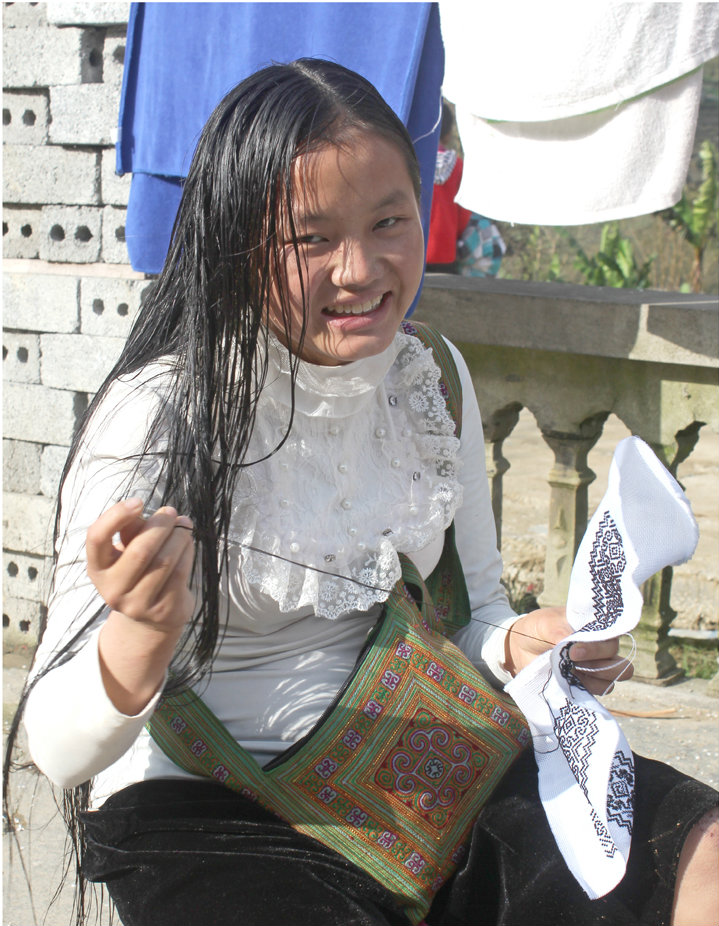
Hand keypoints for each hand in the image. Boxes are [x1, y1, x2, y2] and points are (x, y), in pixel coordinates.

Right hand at [86, 498, 194, 633]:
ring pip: (164, 562)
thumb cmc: (139, 572)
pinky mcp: (162, 610)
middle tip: (171, 512)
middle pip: (140, 551)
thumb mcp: (127, 551)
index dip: (116, 516)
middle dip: (160, 526)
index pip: (96, 538)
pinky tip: (187, 544)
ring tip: (184, 526)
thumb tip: (154, 514)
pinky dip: (187, 553)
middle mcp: (112, 589)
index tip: (138, 502)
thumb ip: (132, 530)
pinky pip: (178, 573)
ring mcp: (136, 603)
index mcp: (98, 568)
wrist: (151, 617)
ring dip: (179, 537)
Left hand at [505, 606, 633, 695]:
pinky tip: (566, 683)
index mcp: (597, 629)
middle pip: (620, 665)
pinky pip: (594, 695)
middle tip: (572, 659)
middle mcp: (601, 651)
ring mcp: (594, 670)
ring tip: (568, 671)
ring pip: (610, 682)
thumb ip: (558, 630)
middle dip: (599, 665)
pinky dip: (583, 690)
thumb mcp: (544, 623)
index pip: (614, 640)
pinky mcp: (584, 686)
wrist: (520, 647)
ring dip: (591, 679)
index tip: (573, 650)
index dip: (598, 647)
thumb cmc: (538, 628)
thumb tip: (568, 639)